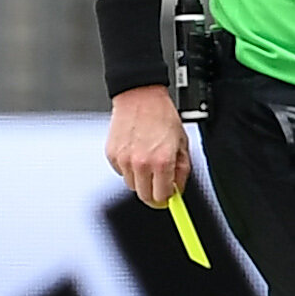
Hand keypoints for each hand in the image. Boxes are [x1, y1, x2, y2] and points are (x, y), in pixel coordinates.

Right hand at [105, 83, 189, 209]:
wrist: (140, 96)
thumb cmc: (162, 115)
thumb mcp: (182, 143)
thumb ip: (181, 170)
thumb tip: (177, 189)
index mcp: (161, 162)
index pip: (162, 198)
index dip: (167, 199)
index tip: (168, 197)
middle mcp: (141, 163)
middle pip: (144, 197)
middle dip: (154, 193)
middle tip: (159, 184)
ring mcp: (124, 160)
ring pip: (132, 185)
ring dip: (140, 179)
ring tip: (147, 160)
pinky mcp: (112, 155)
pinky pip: (120, 172)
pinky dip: (128, 168)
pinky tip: (135, 152)